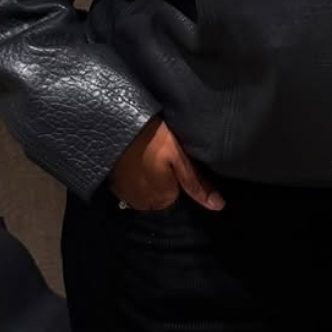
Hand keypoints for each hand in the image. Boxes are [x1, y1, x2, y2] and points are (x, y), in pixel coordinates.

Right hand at [108, 114, 225, 210]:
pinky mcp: (113, 187)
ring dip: (149, 180)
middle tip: (163, 156)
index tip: (179, 161)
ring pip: (146, 193)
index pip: (180, 198)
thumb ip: (197, 184)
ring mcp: (125, 197)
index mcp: (163, 199)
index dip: (182, 178)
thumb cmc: (153, 139)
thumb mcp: (179, 157)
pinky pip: (130, 188)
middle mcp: (143, 205)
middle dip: (166, 181)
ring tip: (150, 156)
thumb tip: (218, 206)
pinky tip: (136, 159)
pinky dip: (135, 177)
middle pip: (162, 197)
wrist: (115, 125)